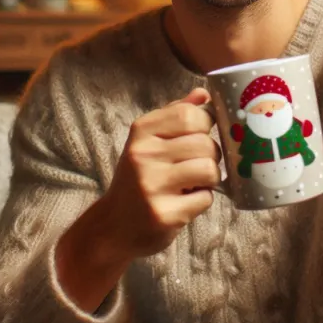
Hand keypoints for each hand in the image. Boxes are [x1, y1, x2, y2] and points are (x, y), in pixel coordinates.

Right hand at [101, 87, 219, 260]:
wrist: (112, 228)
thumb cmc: (137, 178)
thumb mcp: (148, 141)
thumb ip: (176, 115)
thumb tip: (204, 94)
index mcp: (141, 131)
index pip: (190, 115)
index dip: (206, 125)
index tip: (200, 135)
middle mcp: (143, 155)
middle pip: (205, 144)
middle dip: (210, 155)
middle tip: (195, 165)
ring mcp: (153, 186)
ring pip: (209, 169)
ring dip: (209, 179)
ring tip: (193, 183)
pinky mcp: (165, 214)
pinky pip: (206, 199)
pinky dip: (202, 201)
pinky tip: (185, 202)